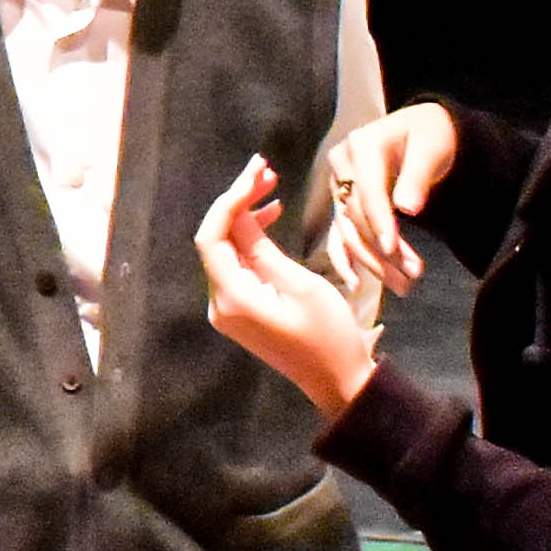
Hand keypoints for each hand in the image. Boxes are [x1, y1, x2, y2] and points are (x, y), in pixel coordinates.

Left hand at [197, 155, 379, 421]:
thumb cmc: (328, 335)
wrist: (338, 381)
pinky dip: (250, 240)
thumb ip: (262, 248)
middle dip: (237, 201)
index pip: (212, 236)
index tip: (257, 171)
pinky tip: (271, 216)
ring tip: (273, 186)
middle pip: (216, 240)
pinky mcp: (241, 309)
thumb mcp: (300, 285)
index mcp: (231, 298)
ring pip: (226, 250)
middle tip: (266, 169)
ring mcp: (227, 308)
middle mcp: (219, 303)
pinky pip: (236, 266)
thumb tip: (238, 212)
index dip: (230, 199)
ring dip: (245, 217)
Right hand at [317, 101, 458, 297]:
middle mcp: (341, 166)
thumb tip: (407, 208)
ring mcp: (338, 186)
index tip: (393, 250)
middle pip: (356, 216)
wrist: (424, 131)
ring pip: (349, 230)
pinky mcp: (341, 203)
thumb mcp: (431, 147)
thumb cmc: (430, 136)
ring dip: (372, 261)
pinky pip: (339, 234)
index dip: (378, 223)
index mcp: (360, 146)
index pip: (366, 191)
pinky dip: (346, 260)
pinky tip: (355, 285)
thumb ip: (417, 176)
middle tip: (412, 276)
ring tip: (403, 285)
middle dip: (382, 249)